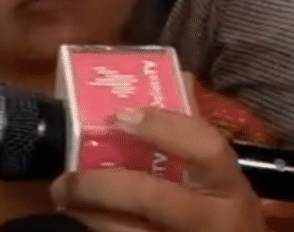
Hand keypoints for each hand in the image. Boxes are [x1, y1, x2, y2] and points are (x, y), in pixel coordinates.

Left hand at [50, 107, 266, 231]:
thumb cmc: (222, 213)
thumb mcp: (218, 178)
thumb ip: (191, 133)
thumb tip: (176, 76)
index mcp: (228, 186)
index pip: (205, 148)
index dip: (162, 127)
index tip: (120, 116)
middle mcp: (213, 220)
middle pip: (149, 196)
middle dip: (99, 185)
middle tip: (65, 181)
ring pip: (127, 230)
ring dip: (88, 215)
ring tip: (65, 202)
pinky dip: (95, 231)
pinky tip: (80, 222)